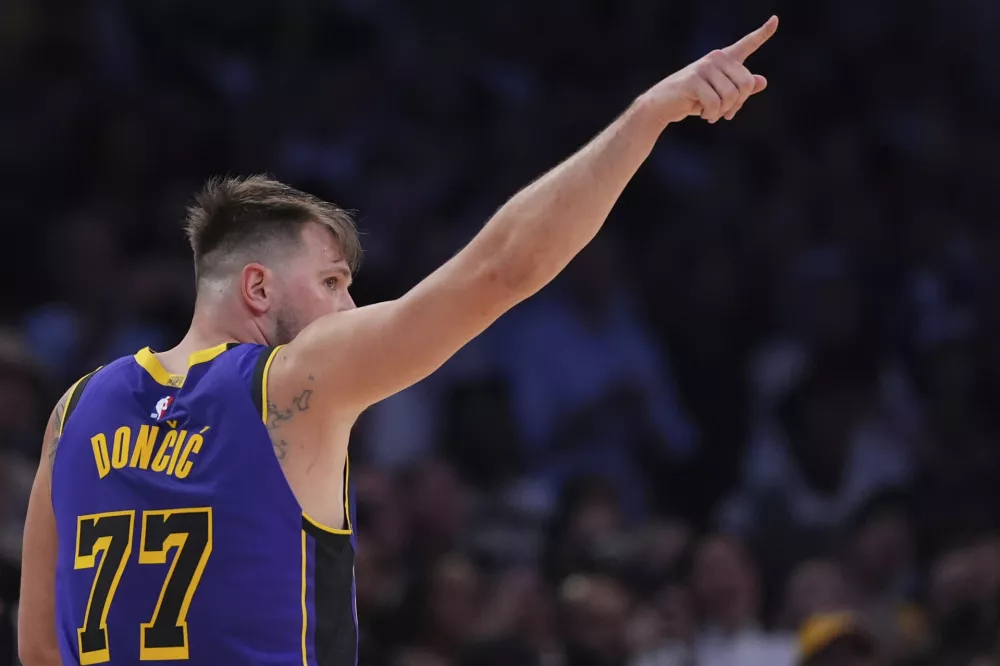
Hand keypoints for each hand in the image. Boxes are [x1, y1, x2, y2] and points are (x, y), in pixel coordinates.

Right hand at [644, 16, 777, 124]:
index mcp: (725, 59)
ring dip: (723, 111)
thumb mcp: (720, 95)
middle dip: (738, 104)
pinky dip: (712, 114)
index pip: (747, 44)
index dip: (763, 33)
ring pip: (732, 95)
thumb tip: (762, 81)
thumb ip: (740, 89)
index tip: (775, 20)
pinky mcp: (694, 79)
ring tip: (713, 114)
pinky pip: (715, 103)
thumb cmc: (693, 100)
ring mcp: (705, 67)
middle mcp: (716, 58)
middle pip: (746, 83)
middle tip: (726, 114)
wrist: (662, 106)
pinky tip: (704, 114)